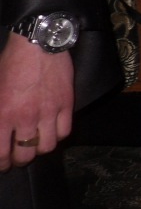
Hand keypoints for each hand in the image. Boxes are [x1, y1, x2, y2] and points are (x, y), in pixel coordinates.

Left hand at [0, 35, 72, 171]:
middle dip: (20, 160)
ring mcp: (48, 112)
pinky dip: (58, 135)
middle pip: (25, 154)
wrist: (38, 44)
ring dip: (40, 149)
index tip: (3, 165)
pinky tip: (52, 131)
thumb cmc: (11, 64)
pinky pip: (64, 131)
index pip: (2, 153)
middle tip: (19, 157)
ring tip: (37, 145)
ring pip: (47, 147)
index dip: (2, 164)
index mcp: (2, 115)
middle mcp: (25, 118)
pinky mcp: (66, 104)